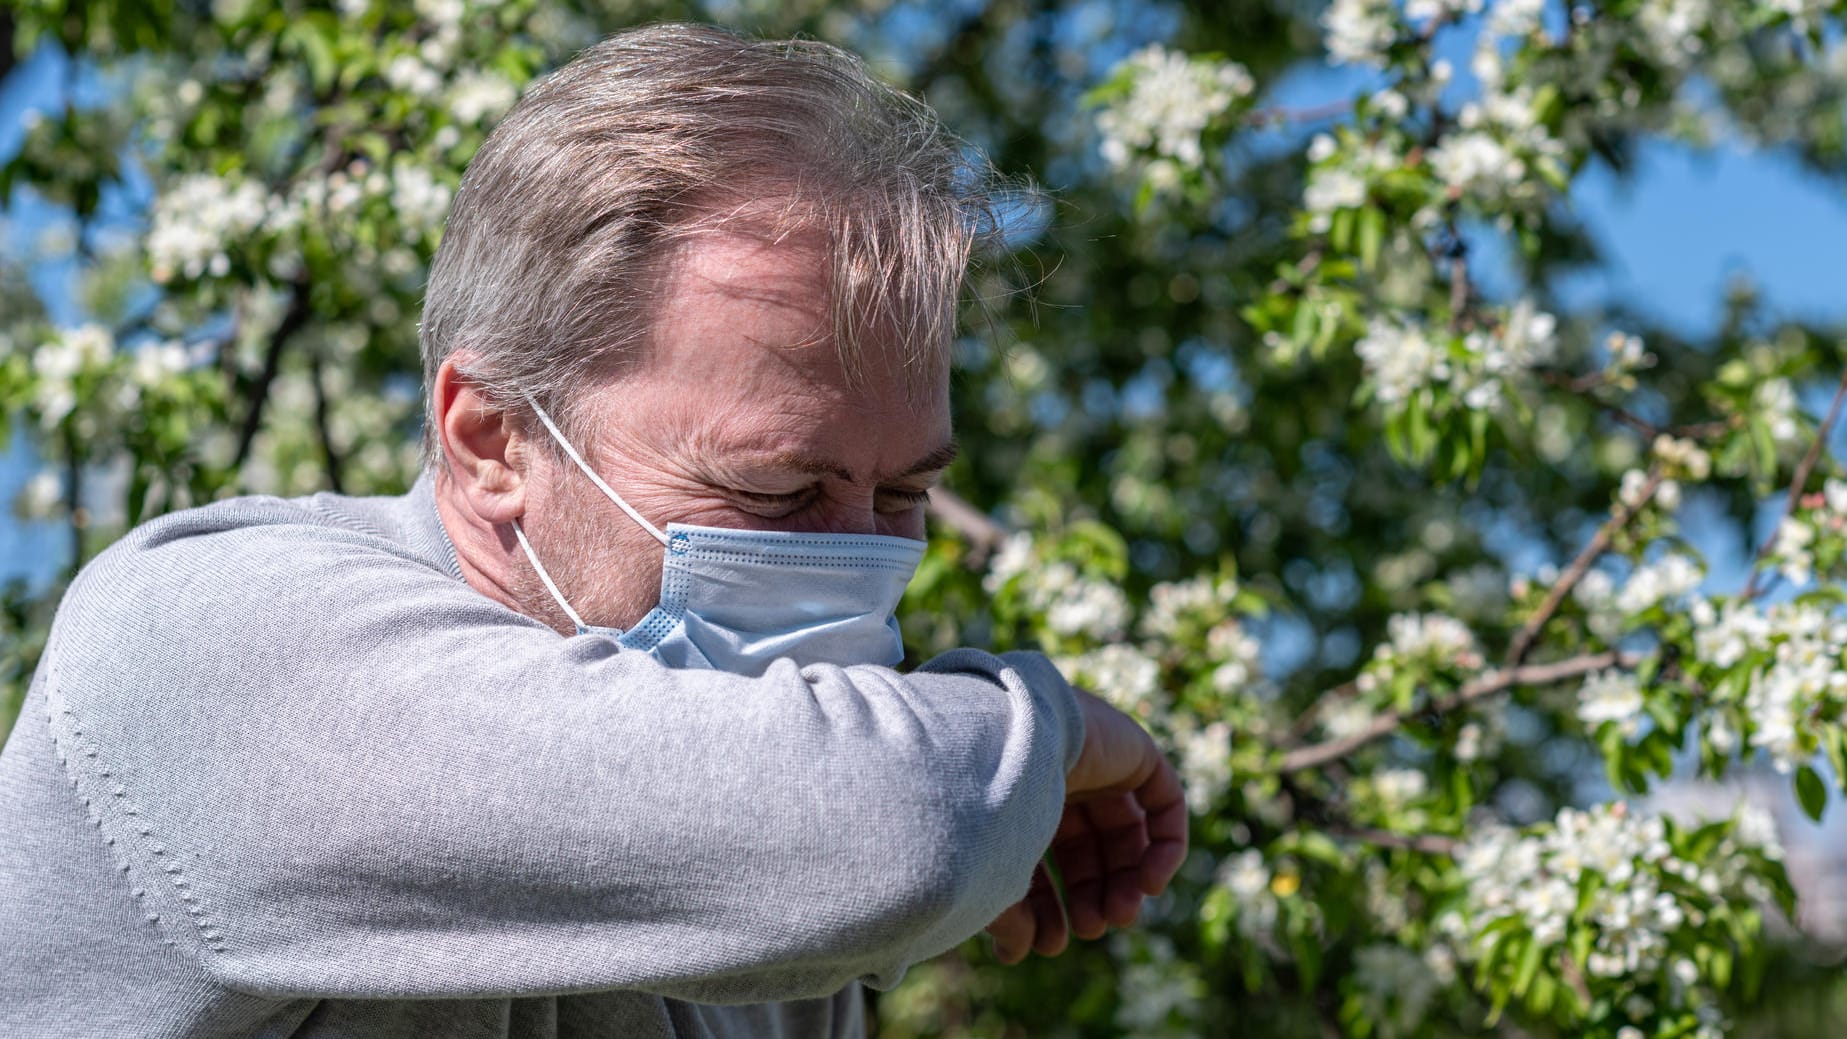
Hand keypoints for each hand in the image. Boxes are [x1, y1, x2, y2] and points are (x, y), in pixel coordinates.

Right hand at [986, 688, 1188, 962]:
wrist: (998, 747)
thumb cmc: (982, 811)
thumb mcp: (991, 877)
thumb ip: (1008, 918)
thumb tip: (1016, 954)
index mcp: (1011, 797)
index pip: (1036, 857)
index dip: (1044, 906)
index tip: (1046, 944)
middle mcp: (1052, 775)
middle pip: (1085, 848)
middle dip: (1091, 896)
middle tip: (1093, 929)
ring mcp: (1095, 760)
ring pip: (1125, 830)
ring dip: (1128, 881)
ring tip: (1122, 915)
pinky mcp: (1132, 748)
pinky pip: (1164, 801)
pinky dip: (1165, 846)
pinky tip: (1150, 884)